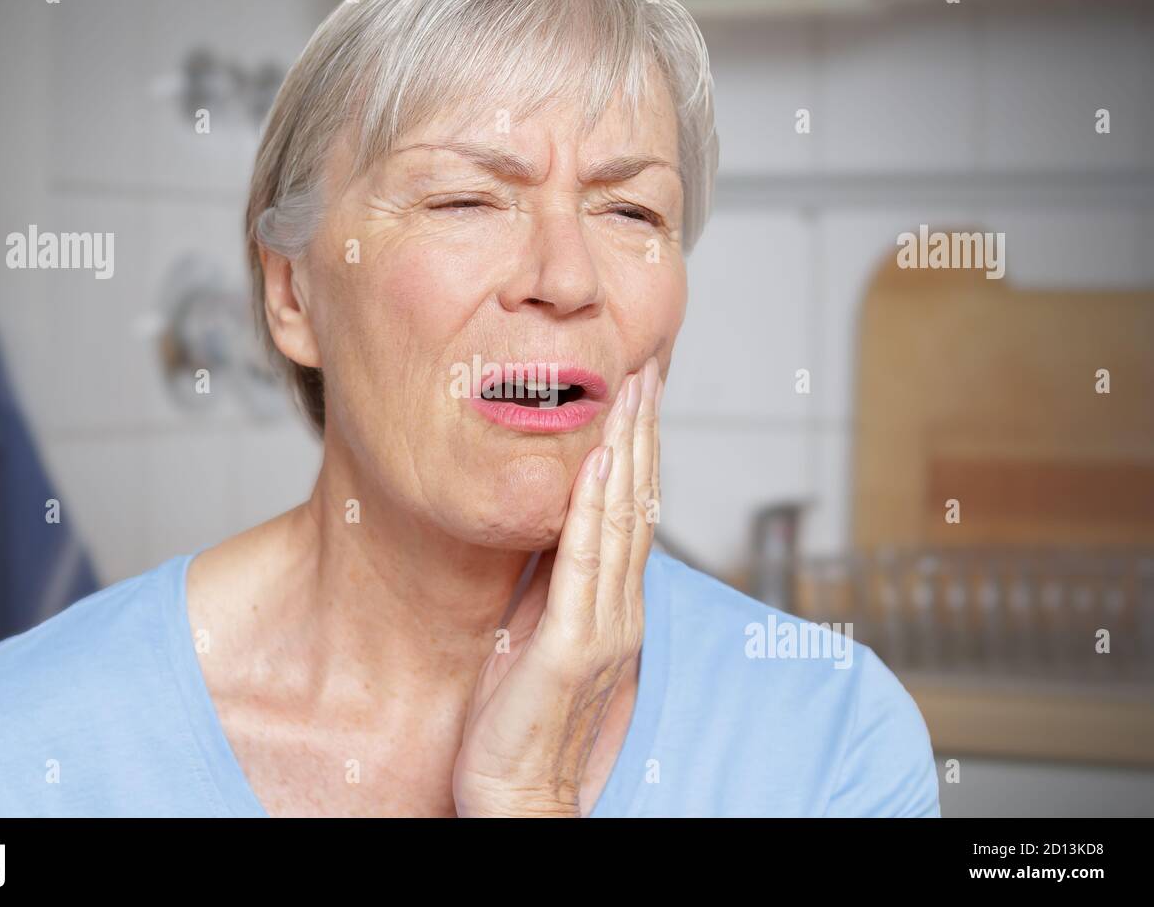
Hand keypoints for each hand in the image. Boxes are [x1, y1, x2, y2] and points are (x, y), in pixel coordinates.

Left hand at [452, 357, 662, 816]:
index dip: (636, 453)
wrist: (519, 797)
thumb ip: (549, 586)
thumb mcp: (533, 635)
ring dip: (628, 451)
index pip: (630, 515)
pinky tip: (600, 462)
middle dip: (642, 433)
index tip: (634, 396)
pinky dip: (596, 509)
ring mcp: (604, 627)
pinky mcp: (574, 647)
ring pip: (622, 521)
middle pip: (638, 505)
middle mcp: (620, 611)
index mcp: (611, 607)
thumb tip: (542, 530)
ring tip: (631, 390)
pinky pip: (588, 564)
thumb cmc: (519, 723)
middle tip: (645, 368)